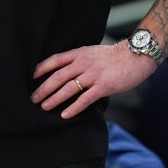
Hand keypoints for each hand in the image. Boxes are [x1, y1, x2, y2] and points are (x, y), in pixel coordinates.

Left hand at [30, 40, 156, 119]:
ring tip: (45, 107)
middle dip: (43, 88)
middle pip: (58, 76)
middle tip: (33, 98)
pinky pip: (85, 99)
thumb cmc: (115, 56)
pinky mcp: (103, 86)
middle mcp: (84, 63)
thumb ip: (80, 59)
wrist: (135, 56)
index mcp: (80, 53)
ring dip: (54, 99)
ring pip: (68, 88)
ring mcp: (93, 74)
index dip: (41, 68)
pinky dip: (74, 108)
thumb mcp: (93, 52)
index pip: (55, 60)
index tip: (31, 78)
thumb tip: (67, 70)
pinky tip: (66, 115)